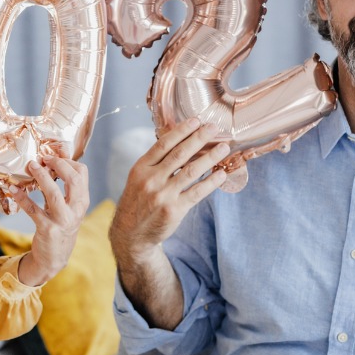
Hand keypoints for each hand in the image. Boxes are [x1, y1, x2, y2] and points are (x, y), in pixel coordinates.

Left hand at [9, 156, 89, 286]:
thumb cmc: (59, 227)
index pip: (82, 173)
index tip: (52, 156)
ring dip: (41, 176)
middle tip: (43, 158)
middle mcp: (76, 210)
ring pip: (53, 193)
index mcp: (83, 202)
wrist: (54, 258)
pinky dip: (21, 197)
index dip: (67, 160)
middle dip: (57, 164)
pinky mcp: (47, 229)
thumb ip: (62, 189)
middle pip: (73, 180)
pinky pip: (33, 209)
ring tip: (30, 167)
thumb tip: (50, 163)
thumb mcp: (67, 208)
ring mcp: (63, 220)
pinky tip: (12, 189)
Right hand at [108, 118, 229, 267]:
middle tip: (214, 128)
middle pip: (180, 154)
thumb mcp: (138, 179)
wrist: (131, 234)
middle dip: (199, 138)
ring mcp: (163, 195)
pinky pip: (197, 192)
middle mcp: (151, 179)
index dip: (181, 130)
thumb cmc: (138, 202)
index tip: (196, 120)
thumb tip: (181, 143)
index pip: (163, 144)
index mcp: (141, 168)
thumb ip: (155, 163)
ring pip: (191, 170)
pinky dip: (211, 182)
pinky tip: (222, 174)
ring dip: (210, 157)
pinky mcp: (174, 210)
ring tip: (224, 148)